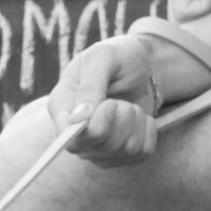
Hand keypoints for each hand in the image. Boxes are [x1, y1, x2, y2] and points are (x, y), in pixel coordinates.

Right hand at [47, 36, 160, 165]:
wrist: (142, 65)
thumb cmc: (118, 57)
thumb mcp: (103, 57)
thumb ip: (90, 86)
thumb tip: (78, 120)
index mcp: (61, 107)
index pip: (69, 138)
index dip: (94, 128)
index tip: (111, 104)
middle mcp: (76, 133)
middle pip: (99, 147)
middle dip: (121, 120)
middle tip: (121, 100)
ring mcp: (98, 147)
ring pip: (123, 151)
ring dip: (135, 123)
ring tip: (129, 105)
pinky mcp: (121, 154)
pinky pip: (141, 154)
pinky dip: (148, 132)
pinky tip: (139, 118)